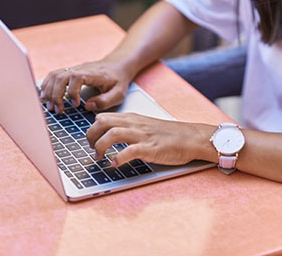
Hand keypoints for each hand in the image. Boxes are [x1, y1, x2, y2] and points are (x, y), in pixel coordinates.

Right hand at [40, 60, 133, 112]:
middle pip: (61, 76)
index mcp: (94, 74)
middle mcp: (81, 69)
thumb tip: (87, 106)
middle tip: (58, 110)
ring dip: (49, 91)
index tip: (76, 105)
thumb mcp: (119, 93)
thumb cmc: (118, 80)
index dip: (72, 92)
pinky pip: (54, 75)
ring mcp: (74, 69)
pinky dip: (47, 85)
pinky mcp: (70, 71)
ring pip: (55, 75)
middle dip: (56, 95)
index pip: (76, 77)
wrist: (117, 65)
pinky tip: (46, 97)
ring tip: (50, 107)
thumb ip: (105, 101)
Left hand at [86, 112, 216, 166]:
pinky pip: (130, 151)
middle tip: (92, 150)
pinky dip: (118, 158)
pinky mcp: (150, 148)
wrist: (191, 137)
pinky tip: (114, 164)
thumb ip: (129, 128)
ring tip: (99, 158)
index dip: (92, 129)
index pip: (103, 117)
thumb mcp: (145, 126)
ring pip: (112, 134)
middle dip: (91, 137)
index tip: (90, 142)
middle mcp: (134, 124)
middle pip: (103, 122)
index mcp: (132, 119)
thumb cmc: (169, 135)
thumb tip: (109, 136)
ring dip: (100, 147)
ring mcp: (142, 136)